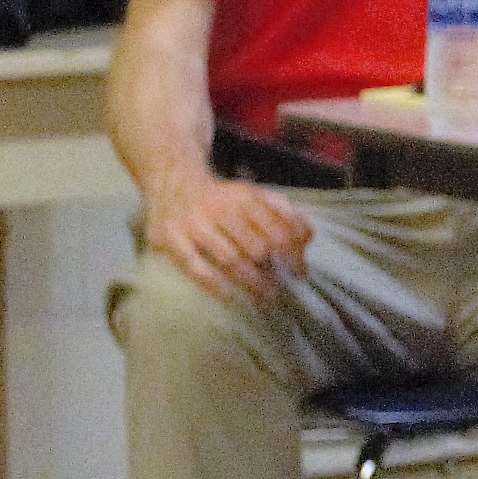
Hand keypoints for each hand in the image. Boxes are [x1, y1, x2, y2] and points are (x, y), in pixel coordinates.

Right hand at [144, 171, 314, 304]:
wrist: (171, 182)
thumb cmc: (221, 197)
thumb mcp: (252, 194)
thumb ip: (282, 212)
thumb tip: (308, 237)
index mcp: (245, 197)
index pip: (278, 229)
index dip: (293, 253)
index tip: (300, 272)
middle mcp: (220, 208)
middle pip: (256, 246)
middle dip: (273, 270)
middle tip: (282, 289)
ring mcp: (193, 224)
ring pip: (229, 258)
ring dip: (251, 281)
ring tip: (265, 297)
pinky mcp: (169, 238)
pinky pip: (193, 265)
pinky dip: (212, 283)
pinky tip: (228, 295)